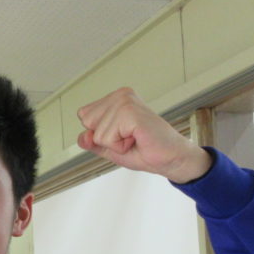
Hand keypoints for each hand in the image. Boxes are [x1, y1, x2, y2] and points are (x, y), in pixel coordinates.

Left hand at [76, 87, 210, 182]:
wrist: (170, 158)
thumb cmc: (145, 149)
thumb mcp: (110, 147)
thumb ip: (92, 141)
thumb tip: (82, 136)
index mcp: (115, 98)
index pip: (84, 116)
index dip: (100, 133)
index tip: (123, 134)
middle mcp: (120, 95)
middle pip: (87, 123)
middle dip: (106, 139)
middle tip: (130, 137)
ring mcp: (126, 102)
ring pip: (97, 133)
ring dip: (115, 144)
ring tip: (135, 138)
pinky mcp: (130, 113)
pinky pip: (107, 138)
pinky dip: (121, 146)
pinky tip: (137, 139)